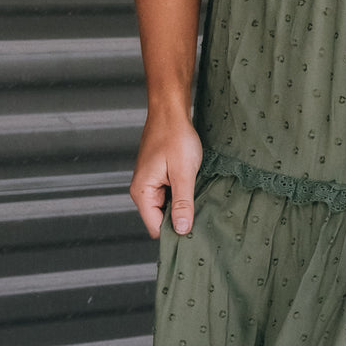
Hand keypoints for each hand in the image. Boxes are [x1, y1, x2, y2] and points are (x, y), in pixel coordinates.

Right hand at [130, 111, 203, 238]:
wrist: (170, 112)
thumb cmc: (175, 137)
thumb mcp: (183, 173)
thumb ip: (182, 203)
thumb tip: (181, 230)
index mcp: (142, 193)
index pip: (156, 229)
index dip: (175, 233)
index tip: (195, 233)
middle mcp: (142, 192)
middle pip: (161, 221)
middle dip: (180, 221)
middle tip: (202, 217)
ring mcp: (150, 185)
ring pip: (167, 209)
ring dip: (182, 208)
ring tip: (199, 200)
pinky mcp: (158, 179)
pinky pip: (170, 197)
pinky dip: (182, 197)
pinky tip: (194, 191)